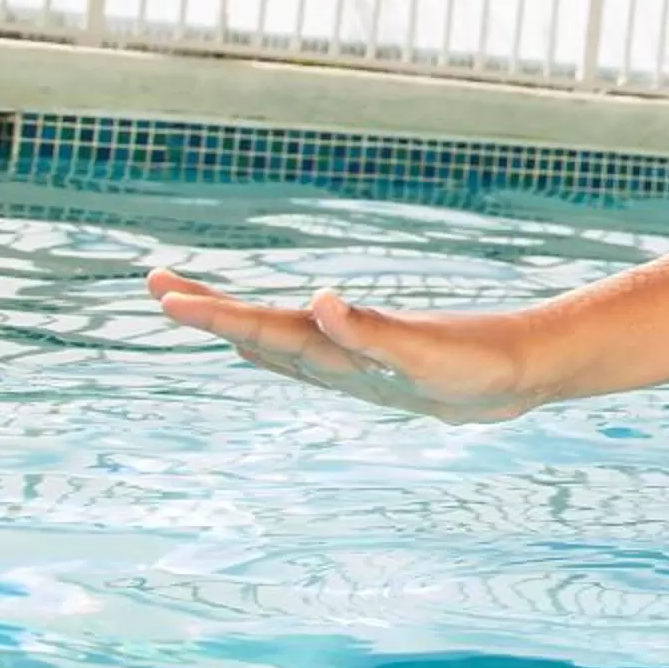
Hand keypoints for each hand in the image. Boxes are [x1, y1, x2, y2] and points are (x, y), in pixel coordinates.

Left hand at [147, 267, 544, 422]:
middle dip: (207, 311)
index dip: (217, 315)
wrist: (512, 385)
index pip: (264, 332)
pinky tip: (262, 328)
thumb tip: (318, 302)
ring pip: (273, 341)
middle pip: (256, 335)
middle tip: (156, 283)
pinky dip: (272, 329)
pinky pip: (304, 343)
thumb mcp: (423, 350)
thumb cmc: (473, 367)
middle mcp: (332, 361)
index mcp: (338, 358)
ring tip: (188, 300)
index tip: (168, 298)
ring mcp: (347, 361)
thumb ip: (371, 332)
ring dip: (231, 320)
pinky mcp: (366, 354)